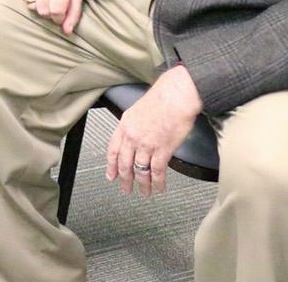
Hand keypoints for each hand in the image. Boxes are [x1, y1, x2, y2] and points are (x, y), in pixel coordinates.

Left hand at [105, 66, 201, 195]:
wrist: (176, 96)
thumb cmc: (162, 98)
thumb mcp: (138, 110)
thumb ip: (134, 125)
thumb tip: (135, 137)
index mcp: (125, 125)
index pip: (113, 150)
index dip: (111, 165)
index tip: (111, 176)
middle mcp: (133, 137)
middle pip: (125, 164)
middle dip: (125, 180)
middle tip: (126, 190)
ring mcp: (146, 144)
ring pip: (140, 170)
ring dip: (143, 184)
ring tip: (144, 192)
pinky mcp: (162, 149)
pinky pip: (157, 171)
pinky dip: (158, 182)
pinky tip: (159, 188)